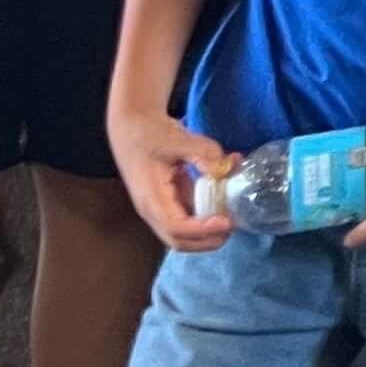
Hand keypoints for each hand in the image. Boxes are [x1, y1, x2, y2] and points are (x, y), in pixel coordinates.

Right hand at [110, 101, 237, 253]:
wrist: (131, 126)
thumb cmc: (151, 133)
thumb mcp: (179, 138)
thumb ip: (204, 153)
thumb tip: (225, 169)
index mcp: (151, 198)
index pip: (175, 227)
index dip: (202, 230)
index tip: (226, 222)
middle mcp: (153, 210)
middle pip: (178, 240)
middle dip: (207, 240)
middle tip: (234, 225)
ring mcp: (159, 207)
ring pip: (183, 233)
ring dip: (207, 231)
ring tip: (233, 217)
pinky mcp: (167, 201)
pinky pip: (187, 217)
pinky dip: (206, 214)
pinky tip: (224, 200)